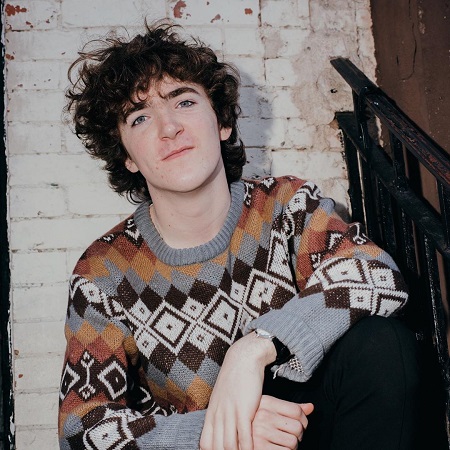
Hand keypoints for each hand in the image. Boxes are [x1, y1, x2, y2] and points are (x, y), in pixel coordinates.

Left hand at [200, 332, 275, 449]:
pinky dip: (248, 449)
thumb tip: (220, 429)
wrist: (244, 358)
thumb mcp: (222, 396)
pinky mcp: (244, 410)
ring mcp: (230, 413)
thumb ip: (219, 413)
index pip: (205, 443)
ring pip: (229, 446)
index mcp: (211, 413)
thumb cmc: (235, 378)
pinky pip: (245, 437)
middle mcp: (218, 415)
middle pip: (216, 448)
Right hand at [252, 395, 313, 448]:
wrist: (233, 434)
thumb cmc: (254, 421)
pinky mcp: (259, 447)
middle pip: (298, 427)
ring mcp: (261, 432)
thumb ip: (289, 408)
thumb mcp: (269, 408)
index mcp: (266, 403)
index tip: (300, 424)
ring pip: (293, 442)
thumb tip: (311, 407)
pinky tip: (277, 448)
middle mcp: (263, 416)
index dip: (304, 420)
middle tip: (290, 435)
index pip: (297, 410)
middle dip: (298, 435)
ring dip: (292, 446)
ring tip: (282, 443)